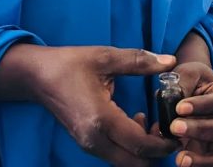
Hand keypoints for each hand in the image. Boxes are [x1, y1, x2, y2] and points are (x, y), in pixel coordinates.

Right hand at [27, 46, 179, 164]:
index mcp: (101, 119)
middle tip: (166, 127)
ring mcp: (89, 145)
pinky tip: (134, 122)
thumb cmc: (69, 65)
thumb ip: (139, 61)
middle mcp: (95, 139)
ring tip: (150, 122)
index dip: (163, 142)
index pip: (141, 145)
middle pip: (136, 164)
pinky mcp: (86, 144)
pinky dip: (131, 148)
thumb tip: (171, 61)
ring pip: (126, 163)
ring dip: (143, 150)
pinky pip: (116, 156)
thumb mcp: (105, 57)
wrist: (36, 76)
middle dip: (156, 151)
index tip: (176, 128)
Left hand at [169, 62, 212, 166]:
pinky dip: (202, 165)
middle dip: (199, 130)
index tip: (180, 108)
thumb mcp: (186, 73)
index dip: (201, 106)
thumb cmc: (191, 80)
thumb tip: (173, 99)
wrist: (191, 88)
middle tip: (175, 127)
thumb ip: (182, 83)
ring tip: (181, 158)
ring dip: (202, 157)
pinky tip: (183, 161)